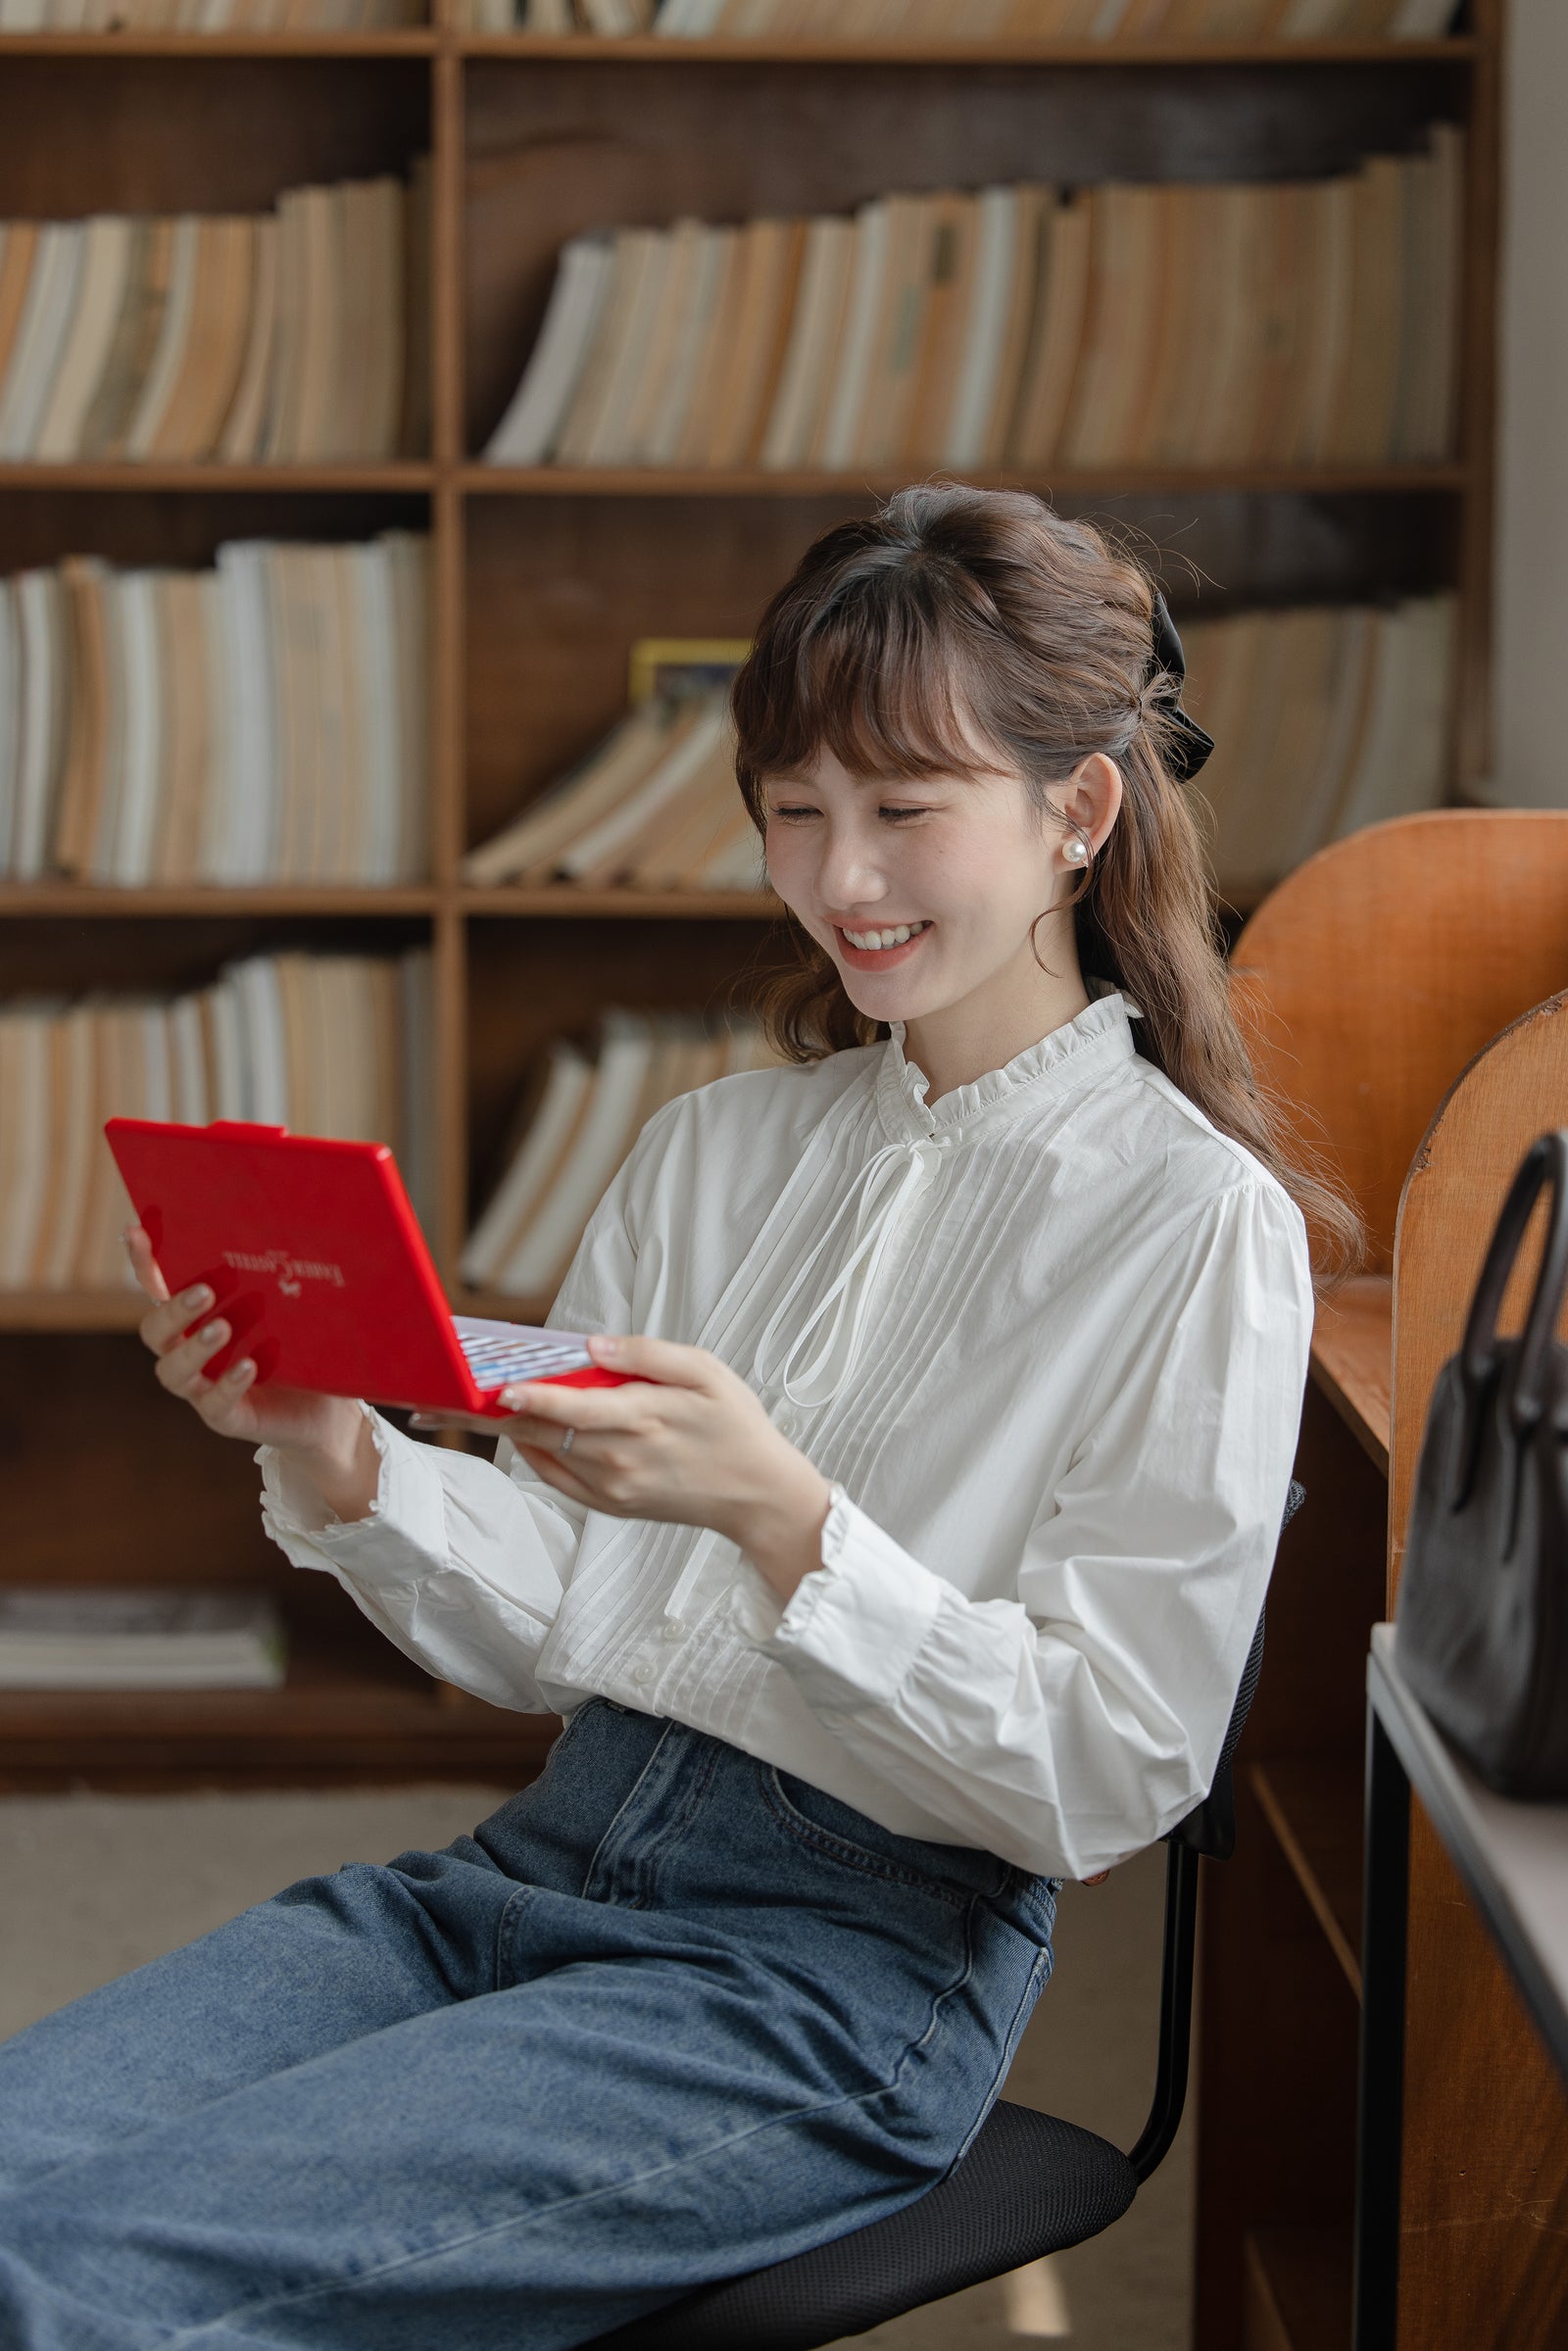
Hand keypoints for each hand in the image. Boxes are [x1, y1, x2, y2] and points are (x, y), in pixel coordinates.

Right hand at [126, 1223, 367, 1474]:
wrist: (329, 1409)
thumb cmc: (304, 1347)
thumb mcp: (290, 1307)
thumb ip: (278, 1274)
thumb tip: (295, 1221)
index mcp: (197, 1319)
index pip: (158, 1288)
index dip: (143, 1263)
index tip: (136, 1231)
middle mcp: (190, 1352)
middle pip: (155, 1331)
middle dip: (174, 1310)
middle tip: (205, 1292)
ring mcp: (203, 1388)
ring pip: (173, 1371)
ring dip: (194, 1348)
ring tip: (223, 1328)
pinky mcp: (228, 1418)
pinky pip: (215, 1405)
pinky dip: (228, 1385)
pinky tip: (248, 1367)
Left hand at [412, 1332, 834, 1598]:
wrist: (757, 1496)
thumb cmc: (735, 1425)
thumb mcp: (707, 1372)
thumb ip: (647, 1355)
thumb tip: (591, 1346)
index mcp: (644, 1421)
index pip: (572, 1408)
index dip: (530, 1398)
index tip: (493, 1387)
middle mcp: (618, 1459)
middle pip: (539, 1432)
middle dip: (486, 1413)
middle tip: (432, 1397)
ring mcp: (610, 1487)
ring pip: (540, 1453)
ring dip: (500, 1431)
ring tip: (456, 1409)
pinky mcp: (609, 1505)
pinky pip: (555, 1477)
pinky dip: (531, 1453)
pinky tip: (512, 1432)